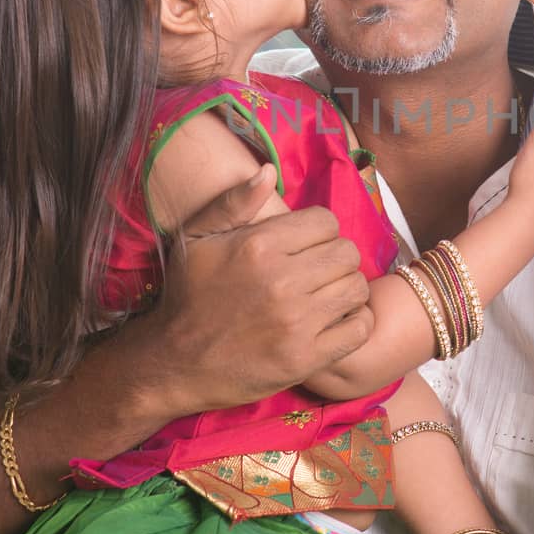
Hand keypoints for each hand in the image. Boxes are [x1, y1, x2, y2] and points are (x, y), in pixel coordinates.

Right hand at [112, 165, 371, 418]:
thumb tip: (269, 170)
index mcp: (258, 246)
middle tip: (317, 272)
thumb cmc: (186, 296)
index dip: (318, 231)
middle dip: (335, 258)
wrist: (174, 363)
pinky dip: (354, 322)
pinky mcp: (306, 358)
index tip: (305, 246)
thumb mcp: (196, 239)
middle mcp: (282, 281)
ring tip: (325, 295)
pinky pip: (359, 328)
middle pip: (347, 252)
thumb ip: (234, 202)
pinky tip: (334, 321)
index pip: (326, 221)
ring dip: (346, 289)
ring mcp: (296, 322)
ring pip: (357, 288)